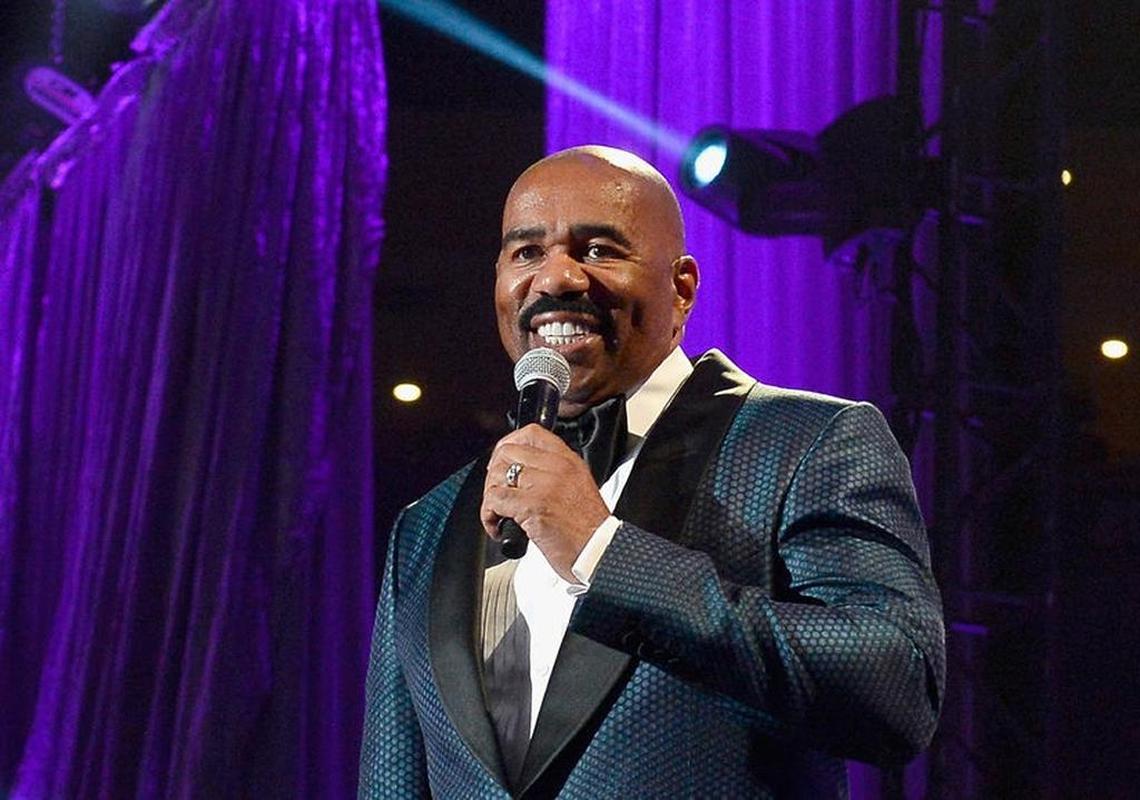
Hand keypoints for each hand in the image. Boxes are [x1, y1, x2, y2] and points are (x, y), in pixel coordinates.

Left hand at [481, 424, 609, 580]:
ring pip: (497, 475)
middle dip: (493, 473)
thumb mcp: (578, 487)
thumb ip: (554, 473)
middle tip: (497, 492)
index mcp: (568, 461)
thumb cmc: (589, 530)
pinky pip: (495, 501)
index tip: (501, 459)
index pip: (531, 433)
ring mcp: (544, 486)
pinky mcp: (532, 507)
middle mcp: (557, 468)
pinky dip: (489, 515)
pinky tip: (498, 526)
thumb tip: (522, 471)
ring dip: (490, 496)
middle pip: (507, 452)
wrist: (599, 553)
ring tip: (498, 513)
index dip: (508, 443)